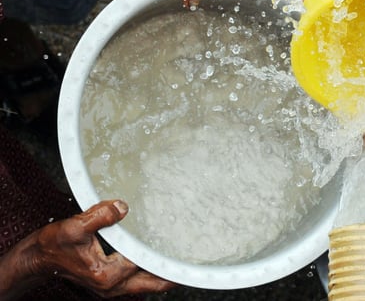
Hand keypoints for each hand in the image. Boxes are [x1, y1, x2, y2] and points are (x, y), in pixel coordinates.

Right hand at [7, 200, 173, 296]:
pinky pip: (137, 280)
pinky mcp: (108, 283)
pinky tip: (159, 258)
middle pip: (154, 284)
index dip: (166, 255)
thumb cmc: (52, 245)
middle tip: (197, 262)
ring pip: (146, 284)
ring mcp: (111, 287)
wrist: (36, 260)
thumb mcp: (74, 227)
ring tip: (184, 259)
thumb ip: (99, 216)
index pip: (146, 263)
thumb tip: (122, 207)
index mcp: (107, 274)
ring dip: (163, 274)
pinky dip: (150, 272)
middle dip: (175, 275)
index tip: (187, 248)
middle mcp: (112, 286)